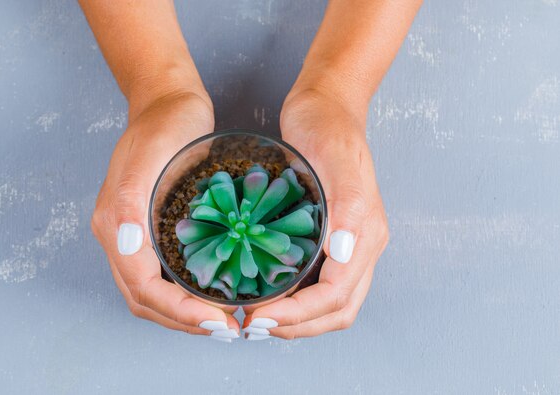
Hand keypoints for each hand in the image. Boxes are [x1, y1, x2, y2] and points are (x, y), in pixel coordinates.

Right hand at [91, 91, 240, 340]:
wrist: (168, 100)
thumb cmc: (164, 123)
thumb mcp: (149, 154)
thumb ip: (129, 200)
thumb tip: (125, 244)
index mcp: (114, 225)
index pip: (143, 288)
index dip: (179, 311)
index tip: (219, 320)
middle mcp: (120, 235)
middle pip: (146, 299)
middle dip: (184, 320)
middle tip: (227, 327)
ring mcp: (135, 233)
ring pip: (154, 292)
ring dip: (185, 313)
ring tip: (224, 318)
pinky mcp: (153, 227)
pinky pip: (165, 273)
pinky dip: (187, 292)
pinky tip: (215, 291)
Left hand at [243, 88, 388, 338]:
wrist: (325, 105)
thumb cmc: (328, 128)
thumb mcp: (335, 158)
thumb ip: (348, 207)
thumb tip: (342, 257)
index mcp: (366, 234)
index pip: (337, 295)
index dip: (300, 315)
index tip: (261, 316)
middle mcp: (359, 245)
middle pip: (336, 310)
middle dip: (297, 326)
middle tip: (254, 325)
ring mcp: (345, 242)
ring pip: (327, 302)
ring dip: (295, 319)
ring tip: (257, 317)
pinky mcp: (328, 236)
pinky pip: (315, 281)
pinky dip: (292, 298)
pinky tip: (264, 293)